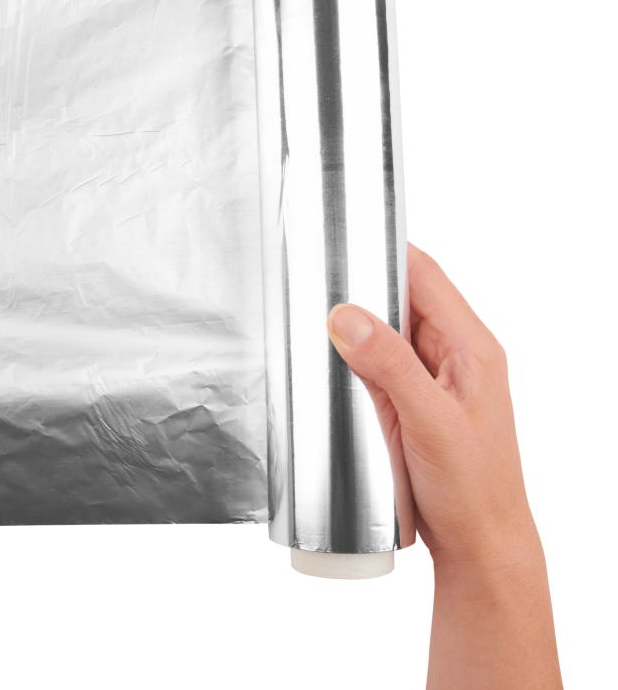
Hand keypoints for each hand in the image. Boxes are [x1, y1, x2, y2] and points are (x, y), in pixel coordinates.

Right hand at [327, 245, 532, 567]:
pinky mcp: (409, 405)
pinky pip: (374, 369)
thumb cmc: (473, 488)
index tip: (342, 238)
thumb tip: (346, 314)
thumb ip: (390, 366)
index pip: (425, 276)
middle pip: (399, 301)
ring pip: (382, 335)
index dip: (385, 251)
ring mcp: (430, 382)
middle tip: (310, 282)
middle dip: (357, 289)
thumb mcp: (430, 422)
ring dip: (350, 330)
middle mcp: (451, 357)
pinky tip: (324, 367)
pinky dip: (349, 363)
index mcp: (471, 348)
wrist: (478, 547)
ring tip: (308, 320)